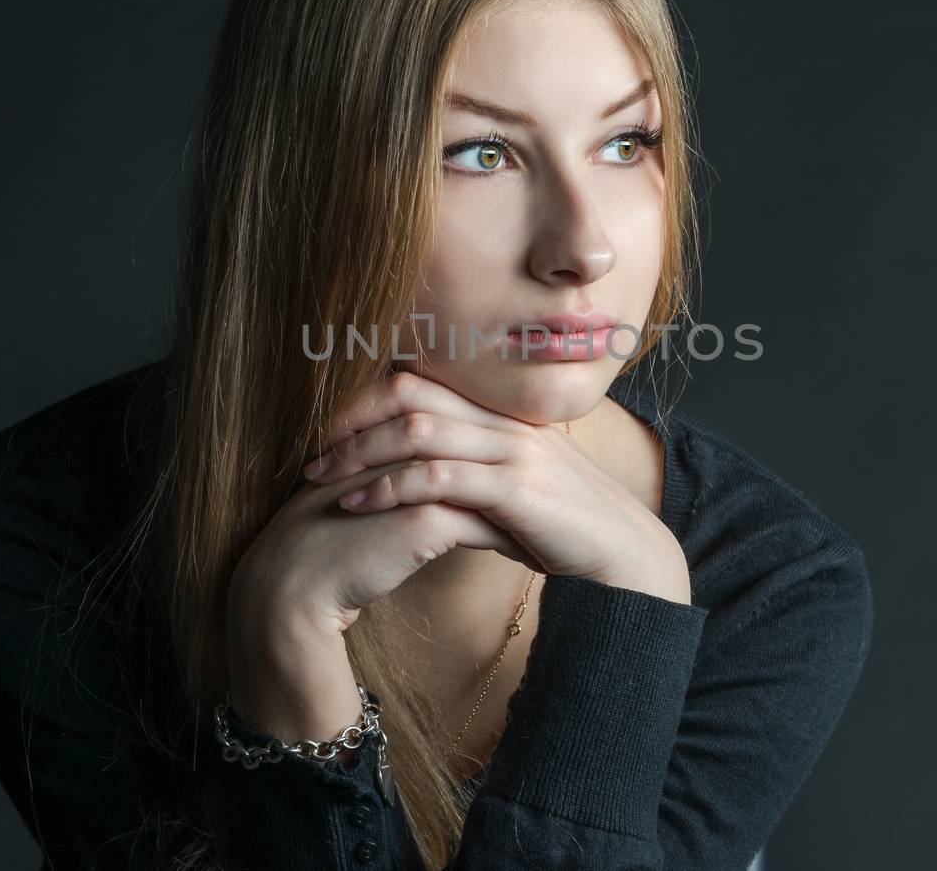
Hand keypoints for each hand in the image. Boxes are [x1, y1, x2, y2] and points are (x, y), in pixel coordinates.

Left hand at [301, 370, 689, 600]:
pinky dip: (391, 489)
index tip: (328, 430)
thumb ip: (468, 477)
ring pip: (418, 431)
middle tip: (312, 453)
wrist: (624, 556)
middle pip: (410, 395)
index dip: (366, 400)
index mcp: (501, 414)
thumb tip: (420, 485)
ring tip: (323, 480)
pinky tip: (360, 505)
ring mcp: (512, 450)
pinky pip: (440, 477)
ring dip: (362, 455)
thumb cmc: (564, 528)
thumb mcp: (511, 492)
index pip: (420, 382)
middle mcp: (504, 421)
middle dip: (352, 421)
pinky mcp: (517, 488)